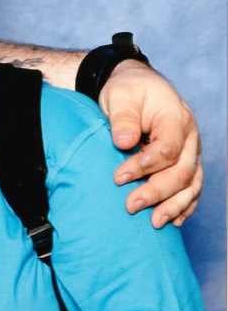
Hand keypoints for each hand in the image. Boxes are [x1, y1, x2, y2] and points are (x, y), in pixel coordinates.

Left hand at [100, 60, 200, 227]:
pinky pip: (192, 188)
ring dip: (174, 205)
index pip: (168, 148)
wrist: (137, 87)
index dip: (145, 166)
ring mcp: (191, 151)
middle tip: (130, 205)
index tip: (118, 177)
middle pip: (182, 171)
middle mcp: (190, 137)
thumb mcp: (120, 95)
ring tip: (154, 222)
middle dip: (157, 191)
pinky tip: (174, 220)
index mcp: (175, 117)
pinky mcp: (186, 162)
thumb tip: (124, 142)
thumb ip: (123, 118)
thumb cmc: (127, 90)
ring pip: (191, 184)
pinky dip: (185, 205)